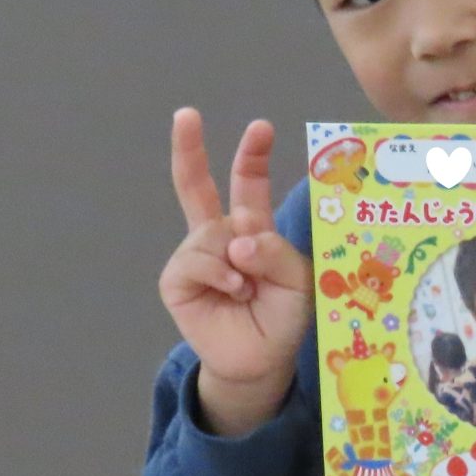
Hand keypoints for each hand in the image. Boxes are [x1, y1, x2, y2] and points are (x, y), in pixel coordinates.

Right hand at [159, 110, 311, 433]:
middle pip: (197, 186)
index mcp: (252, 229)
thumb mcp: (298, 281)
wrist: (260, 360)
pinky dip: (220, 274)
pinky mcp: (177, 280)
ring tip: (248, 289)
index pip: (248, 185)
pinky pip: (197, 260)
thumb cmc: (283, 317)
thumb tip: (236, 238)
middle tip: (186, 114)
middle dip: (190, 149)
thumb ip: (276, 252)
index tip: (260, 128)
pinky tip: (233, 291)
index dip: (252, 156)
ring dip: (237, 261)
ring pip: (211, 234)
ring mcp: (195, 256)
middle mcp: (219, 236)